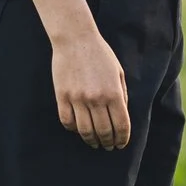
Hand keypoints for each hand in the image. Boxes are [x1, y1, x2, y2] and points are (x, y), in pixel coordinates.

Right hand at [51, 28, 131, 149]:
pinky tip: (78, 130)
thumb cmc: (100, 54)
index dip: (122, 139)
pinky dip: (73, 129)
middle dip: (108, 142)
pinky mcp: (62, 96)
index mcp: (114, 93)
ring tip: (95, 143)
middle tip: (108, 146)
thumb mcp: (118, 73)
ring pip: (85, 130)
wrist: (75, 39)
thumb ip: (122, 95)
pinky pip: (67, 121)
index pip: (121, 125)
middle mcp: (96, 99)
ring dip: (91, 140)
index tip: (121, 144)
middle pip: (104, 131)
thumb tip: (122, 116)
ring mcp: (78, 99)